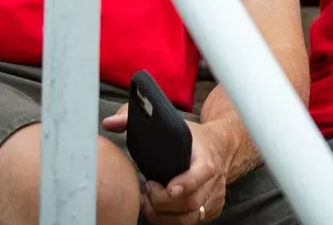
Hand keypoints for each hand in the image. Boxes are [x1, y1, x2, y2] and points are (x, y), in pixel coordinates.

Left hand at [98, 111, 237, 223]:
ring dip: (164, 214)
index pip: (203, 171)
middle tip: (148, 188)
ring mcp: (212, 197)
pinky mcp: (210, 210)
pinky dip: (170, 221)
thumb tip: (110, 123)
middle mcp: (212, 180)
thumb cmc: (192, 137)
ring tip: (148, 200)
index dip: (186, 182)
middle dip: (163, 201)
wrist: (222, 147)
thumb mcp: (170, 121)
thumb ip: (137, 117)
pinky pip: (189, 223)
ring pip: (190, 218)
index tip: (168, 188)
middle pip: (191, 201)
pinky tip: (157, 209)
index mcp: (205, 156)